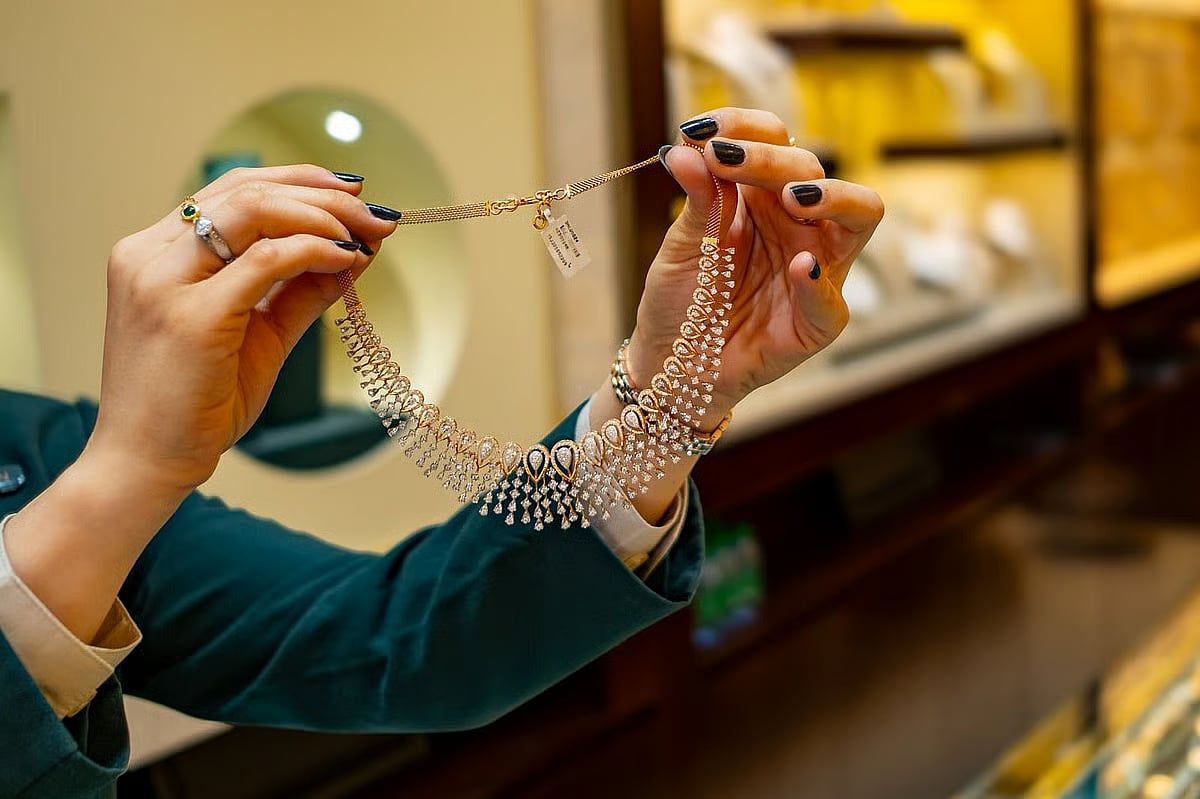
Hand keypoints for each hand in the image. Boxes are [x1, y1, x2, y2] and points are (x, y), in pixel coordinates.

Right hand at [88, 165, 399, 490]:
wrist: (147, 463)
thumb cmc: (195, 403)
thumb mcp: (256, 334)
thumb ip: (298, 290)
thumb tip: (354, 252)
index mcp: (153, 252)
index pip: (231, 190)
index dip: (298, 182)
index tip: (351, 194)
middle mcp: (149, 256)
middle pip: (246, 190)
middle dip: (322, 194)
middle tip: (374, 213)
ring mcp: (163, 283)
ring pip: (254, 210)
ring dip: (323, 215)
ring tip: (366, 233)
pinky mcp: (190, 317)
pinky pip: (266, 261)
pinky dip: (315, 250)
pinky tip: (347, 259)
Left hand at [628, 108, 884, 425]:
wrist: (673, 365)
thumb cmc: (681, 302)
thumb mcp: (681, 245)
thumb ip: (694, 199)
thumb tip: (685, 149)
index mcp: (762, 197)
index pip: (775, 141)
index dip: (743, 127)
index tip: (702, 132)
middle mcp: (797, 224)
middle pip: (810, 170)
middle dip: (769, 158)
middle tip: (726, 160)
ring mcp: (816, 269)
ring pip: (859, 215)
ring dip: (831, 198)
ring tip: (792, 197)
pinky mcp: (818, 321)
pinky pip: (832, 299)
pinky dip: (818, 281)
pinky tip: (800, 265)